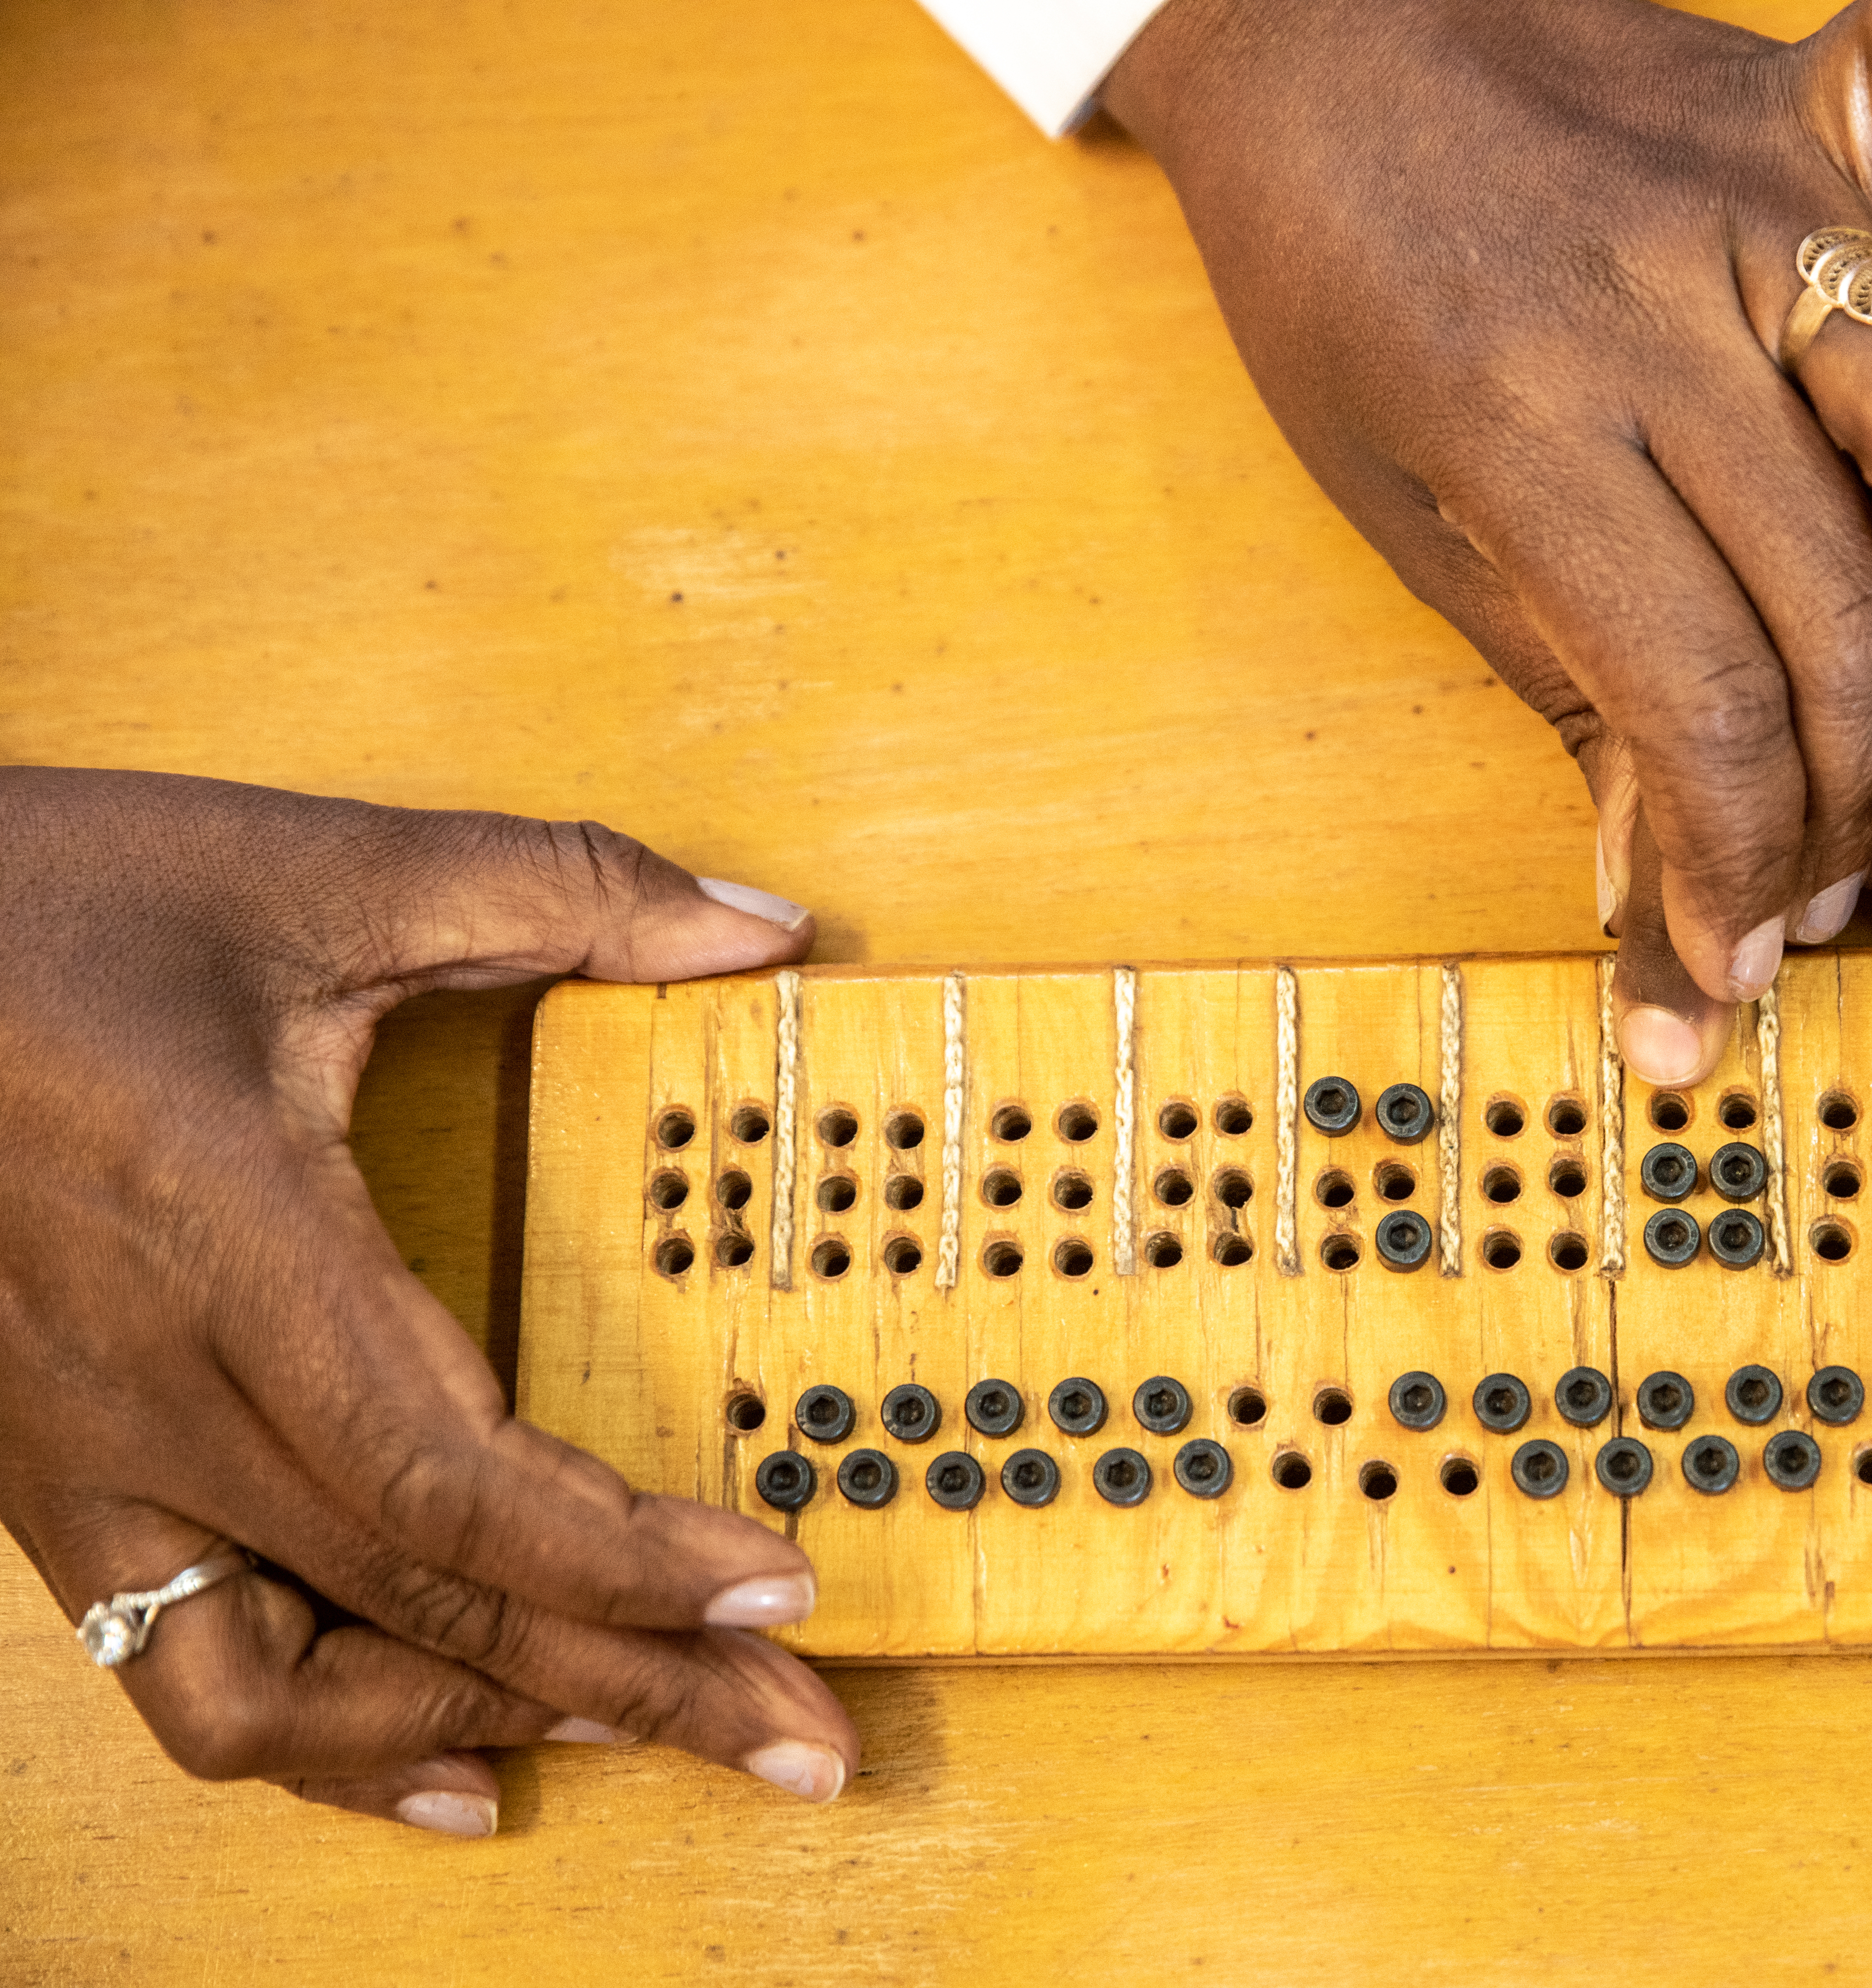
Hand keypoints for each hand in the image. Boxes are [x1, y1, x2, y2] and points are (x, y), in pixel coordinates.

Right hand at [0, 770, 858, 1835]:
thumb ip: (559, 885)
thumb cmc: (44, 903)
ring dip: (490, 1724)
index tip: (779, 1589)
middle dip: (634, 1684)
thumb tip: (766, 928)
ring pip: (284, 1693)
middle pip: (419, 1603)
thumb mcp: (309, 862)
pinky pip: (186, 1675)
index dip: (624, 1559)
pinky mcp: (58, 1489)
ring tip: (658, 1730)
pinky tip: (461, 1765)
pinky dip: (335, 1746)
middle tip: (801, 1738)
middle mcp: (147, 1390)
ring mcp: (86, 1463)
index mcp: (226, 1235)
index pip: (446, 1476)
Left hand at [1103, 0, 1871, 1082]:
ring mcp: (1742, 191)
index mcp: (1520, 420)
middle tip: (1818, 892)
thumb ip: (1556, 683)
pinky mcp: (1795, 99)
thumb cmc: (1337, 286)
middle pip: (1827, 606)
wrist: (1303, 33)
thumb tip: (1654, 895)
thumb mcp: (1399, 507)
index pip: (1695, 697)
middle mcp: (1651, 305)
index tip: (1730, 961)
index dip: (1731, 863)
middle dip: (1834, 803)